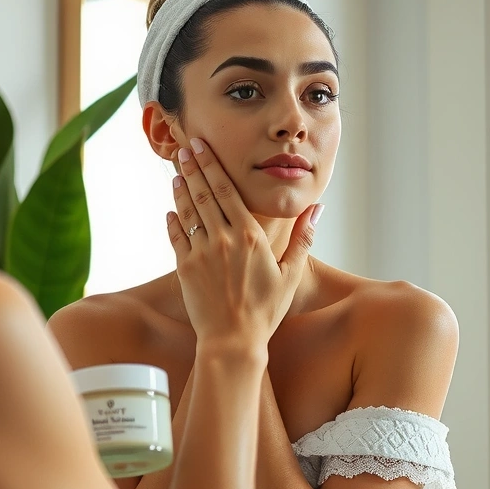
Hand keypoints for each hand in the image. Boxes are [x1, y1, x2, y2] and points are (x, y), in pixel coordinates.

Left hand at [166, 138, 320, 348]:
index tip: (202, 147)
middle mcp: (223, 239)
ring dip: (182, 189)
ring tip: (177, 170)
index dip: (212, 166)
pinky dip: (173, 221)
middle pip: (204, 194)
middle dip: (194, 167)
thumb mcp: (292, 273)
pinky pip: (177, 237)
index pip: (227, 190)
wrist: (233, 341)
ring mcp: (201, 253)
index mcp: (250, 236)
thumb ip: (303, 237)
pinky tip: (171, 209)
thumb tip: (318, 207)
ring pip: (188, 212)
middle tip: (185, 147)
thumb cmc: (266, 310)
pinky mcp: (185, 268)